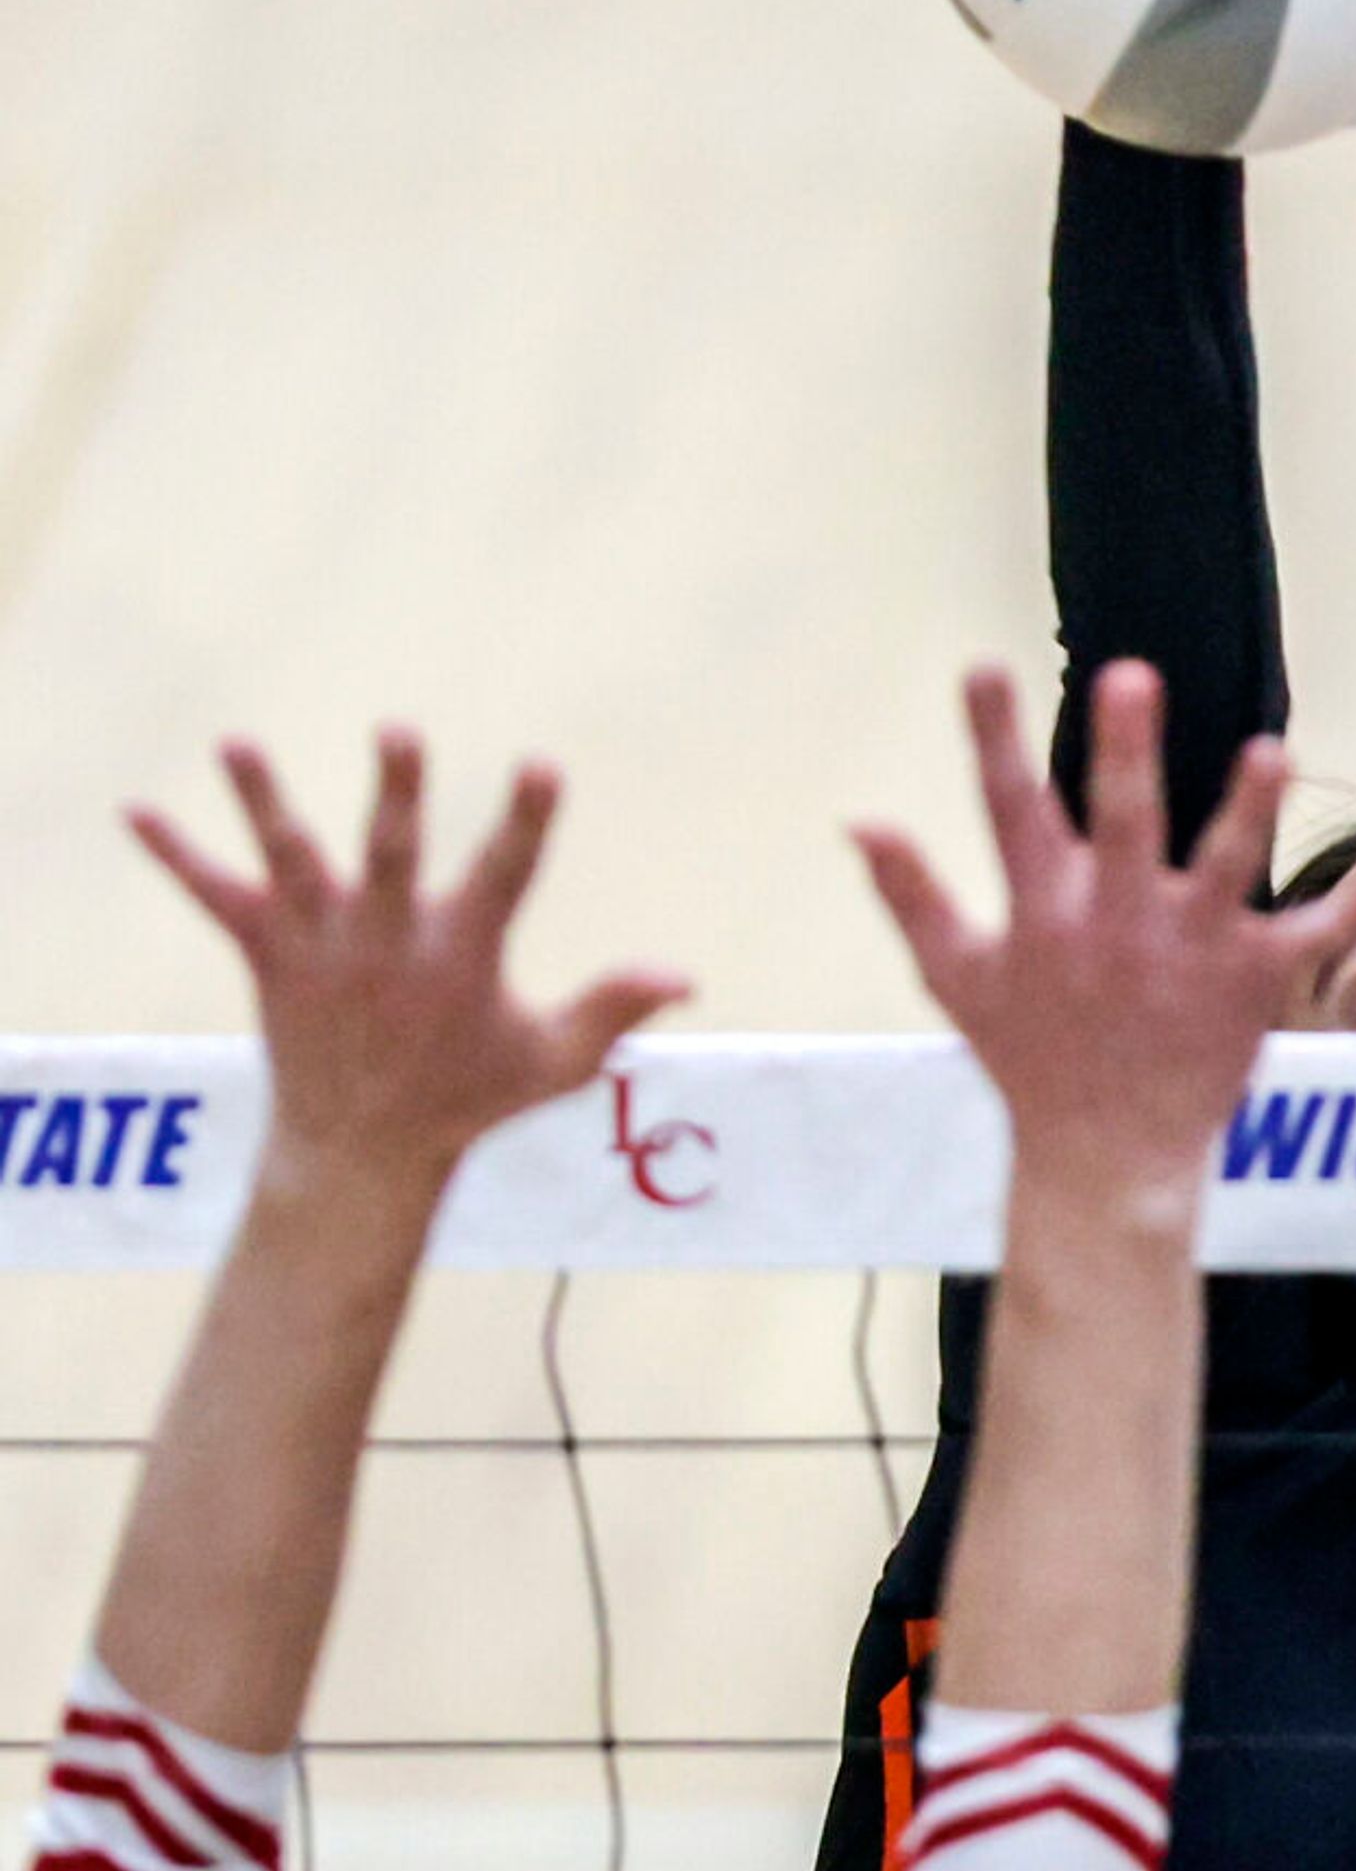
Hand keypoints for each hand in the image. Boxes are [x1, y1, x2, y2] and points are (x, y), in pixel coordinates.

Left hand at [130, 734, 688, 1197]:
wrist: (357, 1155)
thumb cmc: (467, 1100)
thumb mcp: (554, 1065)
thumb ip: (614, 1012)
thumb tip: (687, 978)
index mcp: (459, 960)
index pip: (505, 876)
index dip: (525, 820)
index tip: (540, 764)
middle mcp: (385, 947)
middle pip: (389, 856)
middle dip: (395, 794)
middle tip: (397, 730)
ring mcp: (320, 950)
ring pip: (291, 863)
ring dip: (262, 802)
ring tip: (236, 743)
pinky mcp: (269, 958)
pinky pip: (216, 898)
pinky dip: (177, 856)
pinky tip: (137, 811)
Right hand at [855, 662, 1355, 1201]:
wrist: (1106, 1160)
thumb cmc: (1030, 1059)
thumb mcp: (957, 980)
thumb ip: (914, 897)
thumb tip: (859, 819)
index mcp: (1045, 916)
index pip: (1009, 812)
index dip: (993, 739)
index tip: (984, 665)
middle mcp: (1116, 926)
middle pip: (1119, 824)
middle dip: (1123, 753)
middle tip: (1130, 677)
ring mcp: (1188, 953)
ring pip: (1221, 869)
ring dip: (1246, 812)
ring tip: (1271, 752)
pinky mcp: (1251, 984)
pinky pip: (1310, 937)